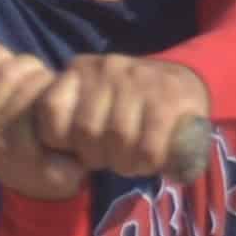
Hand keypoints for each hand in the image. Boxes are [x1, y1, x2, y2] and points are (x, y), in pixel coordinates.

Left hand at [20, 54, 208, 180]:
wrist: (184, 89)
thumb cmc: (127, 111)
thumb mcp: (92, 108)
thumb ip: (68, 125)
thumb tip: (54, 167)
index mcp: (80, 70)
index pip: (51, 111)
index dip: (64, 142)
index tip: (81, 148)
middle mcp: (106, 68)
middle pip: (86, 131)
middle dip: (98, 156)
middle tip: (113, 157)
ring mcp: (139, 79)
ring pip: (118, 138)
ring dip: (126, 162)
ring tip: (133, 159)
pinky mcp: (169, 98)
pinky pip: (148, 146)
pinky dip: (148, 162)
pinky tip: (153, 159)